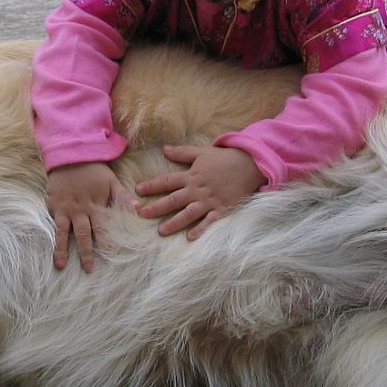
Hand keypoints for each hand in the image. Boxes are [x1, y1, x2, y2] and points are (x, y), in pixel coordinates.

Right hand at [45, 162, 132, 271]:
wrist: (70, 156)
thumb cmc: (94, 170)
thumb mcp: (112, 181)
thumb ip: (123, 197)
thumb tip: (139, 209)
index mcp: (96, 205)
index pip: (102, 229)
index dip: (106, 244)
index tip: (110, 259)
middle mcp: (80, 210)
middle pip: (83, 235)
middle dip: (86, 253)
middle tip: (88, 270)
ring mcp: (65, 209)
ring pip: (64, 233)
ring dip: (63, 250)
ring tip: (61, 266)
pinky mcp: (54, 206)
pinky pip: (52, 224)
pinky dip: (51, 237)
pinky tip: (50, 250)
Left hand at [135, 145, 264, 239]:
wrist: (249, 165)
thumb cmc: (224, 158)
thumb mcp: (202, 152)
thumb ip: (182, 153)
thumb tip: (164, 149)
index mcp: (191, 176)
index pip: (167, 181)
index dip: (151, 186)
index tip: (138, 191)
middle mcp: (197, 190)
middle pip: (173, 200)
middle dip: (156, 208)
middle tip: (141, 214)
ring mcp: (209, 201)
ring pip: (188, 214)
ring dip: (174, 223)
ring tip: (161, 231)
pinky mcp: (222, 209)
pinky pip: (209, 222)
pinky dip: (200, 229)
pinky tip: (190, 237)